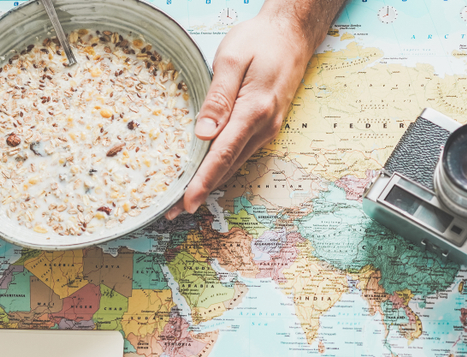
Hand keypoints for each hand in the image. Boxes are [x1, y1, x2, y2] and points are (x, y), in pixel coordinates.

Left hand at [167, 13, 314, 217]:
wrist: (295, 34)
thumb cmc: (261, 40)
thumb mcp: (232, 58)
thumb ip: (218, 97)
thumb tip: (203, 133)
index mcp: (253, 111)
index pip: (222, 155)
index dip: (203, 182)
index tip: (186, 203)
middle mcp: (263, 127)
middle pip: (226, 168)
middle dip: (199, 191)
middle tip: (171, 212)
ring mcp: (266, 130)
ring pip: (233, 164)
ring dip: (209, 183)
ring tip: (181, 201)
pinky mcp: (264, 128)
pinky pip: (238, 154)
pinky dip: (219, 169)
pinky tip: (202, 175)